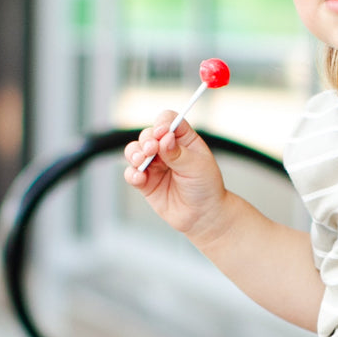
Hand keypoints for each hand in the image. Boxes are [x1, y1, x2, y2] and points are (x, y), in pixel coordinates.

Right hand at [123, 119, 229, 243]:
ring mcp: (154, 165)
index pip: (168, 121)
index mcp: (183, 139)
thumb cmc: (206, 188)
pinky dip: (132, 174)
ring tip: (142, 161)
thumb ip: (179, 153)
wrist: (203, 216)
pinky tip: (140, 178)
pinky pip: (131, 173)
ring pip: (135, 151)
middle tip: (151, 149)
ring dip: (135, 154)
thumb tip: (164, 138)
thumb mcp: (198, 167)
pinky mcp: (145, 182)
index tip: (162, 133)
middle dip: (146, 140)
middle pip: (148, 134)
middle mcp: (166, 149)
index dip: (162, 123)